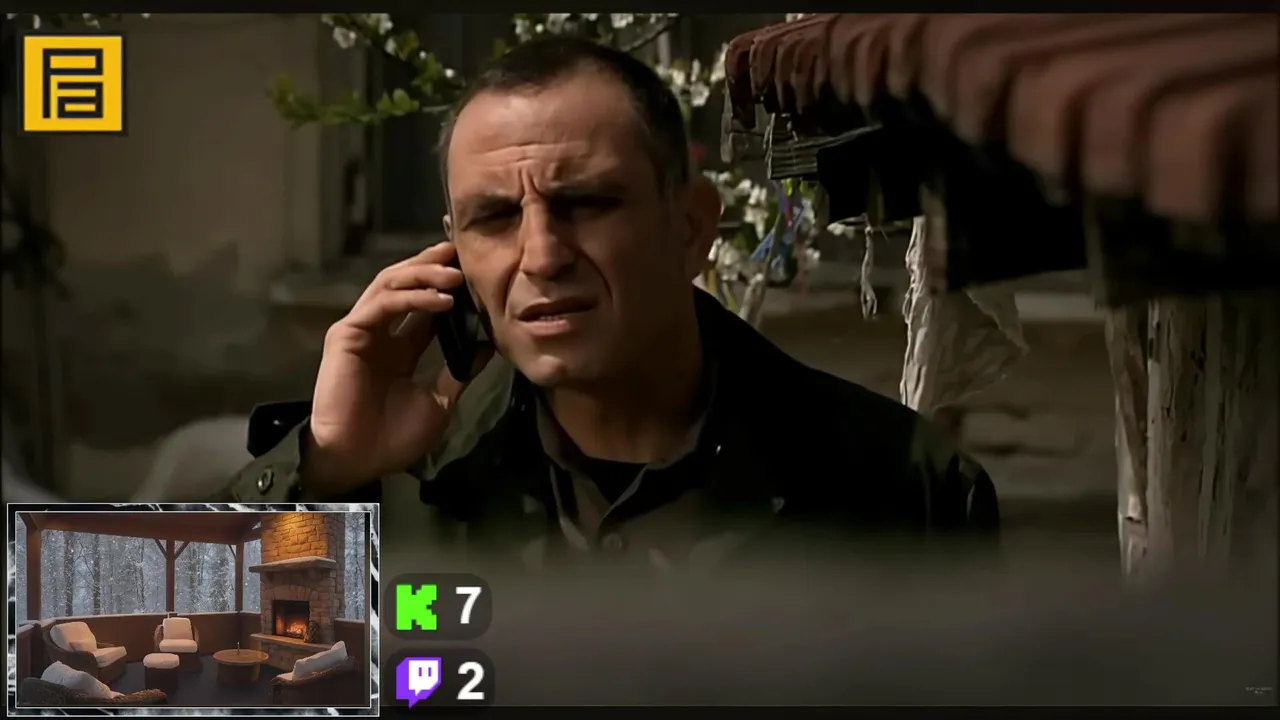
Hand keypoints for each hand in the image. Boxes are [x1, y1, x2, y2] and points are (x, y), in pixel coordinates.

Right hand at [303, 242, 490, 491]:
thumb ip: (458, 371)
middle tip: (461, 252)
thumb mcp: (439, 401)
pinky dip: (413, 298)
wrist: (359, 460)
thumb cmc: (394, 438)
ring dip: (425, 274)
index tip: (475, 270)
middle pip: (406, 283)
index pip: (424, 304)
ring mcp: (362, 330)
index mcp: (400, 347)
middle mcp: (381, 332)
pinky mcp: (347, 334)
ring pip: (392, 284)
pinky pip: (382, 305)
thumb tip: (488, 346)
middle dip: (432, 264)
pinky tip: (442, 300)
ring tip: (456, 273)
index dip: (446, 285)